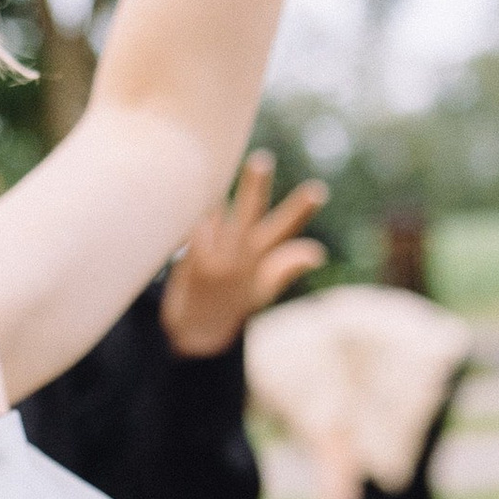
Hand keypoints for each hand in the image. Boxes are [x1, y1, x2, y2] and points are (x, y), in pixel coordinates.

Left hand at [161, 151, 328, 355]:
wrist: (194, 337)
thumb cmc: (230, 306)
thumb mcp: (263, 289)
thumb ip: (287, 265)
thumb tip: (318, 252)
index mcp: (257, 259)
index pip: (284, 229)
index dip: (301, 210)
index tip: (318, 190)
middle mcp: (238, 256)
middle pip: (249, 215)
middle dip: (255, 188)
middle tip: (261, 161)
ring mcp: (213, 258)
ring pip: (214, 213)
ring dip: (212, 194)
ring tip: (208, 173)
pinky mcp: (189, 261)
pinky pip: (191, 227)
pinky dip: (188, 211)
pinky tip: (179, 193)